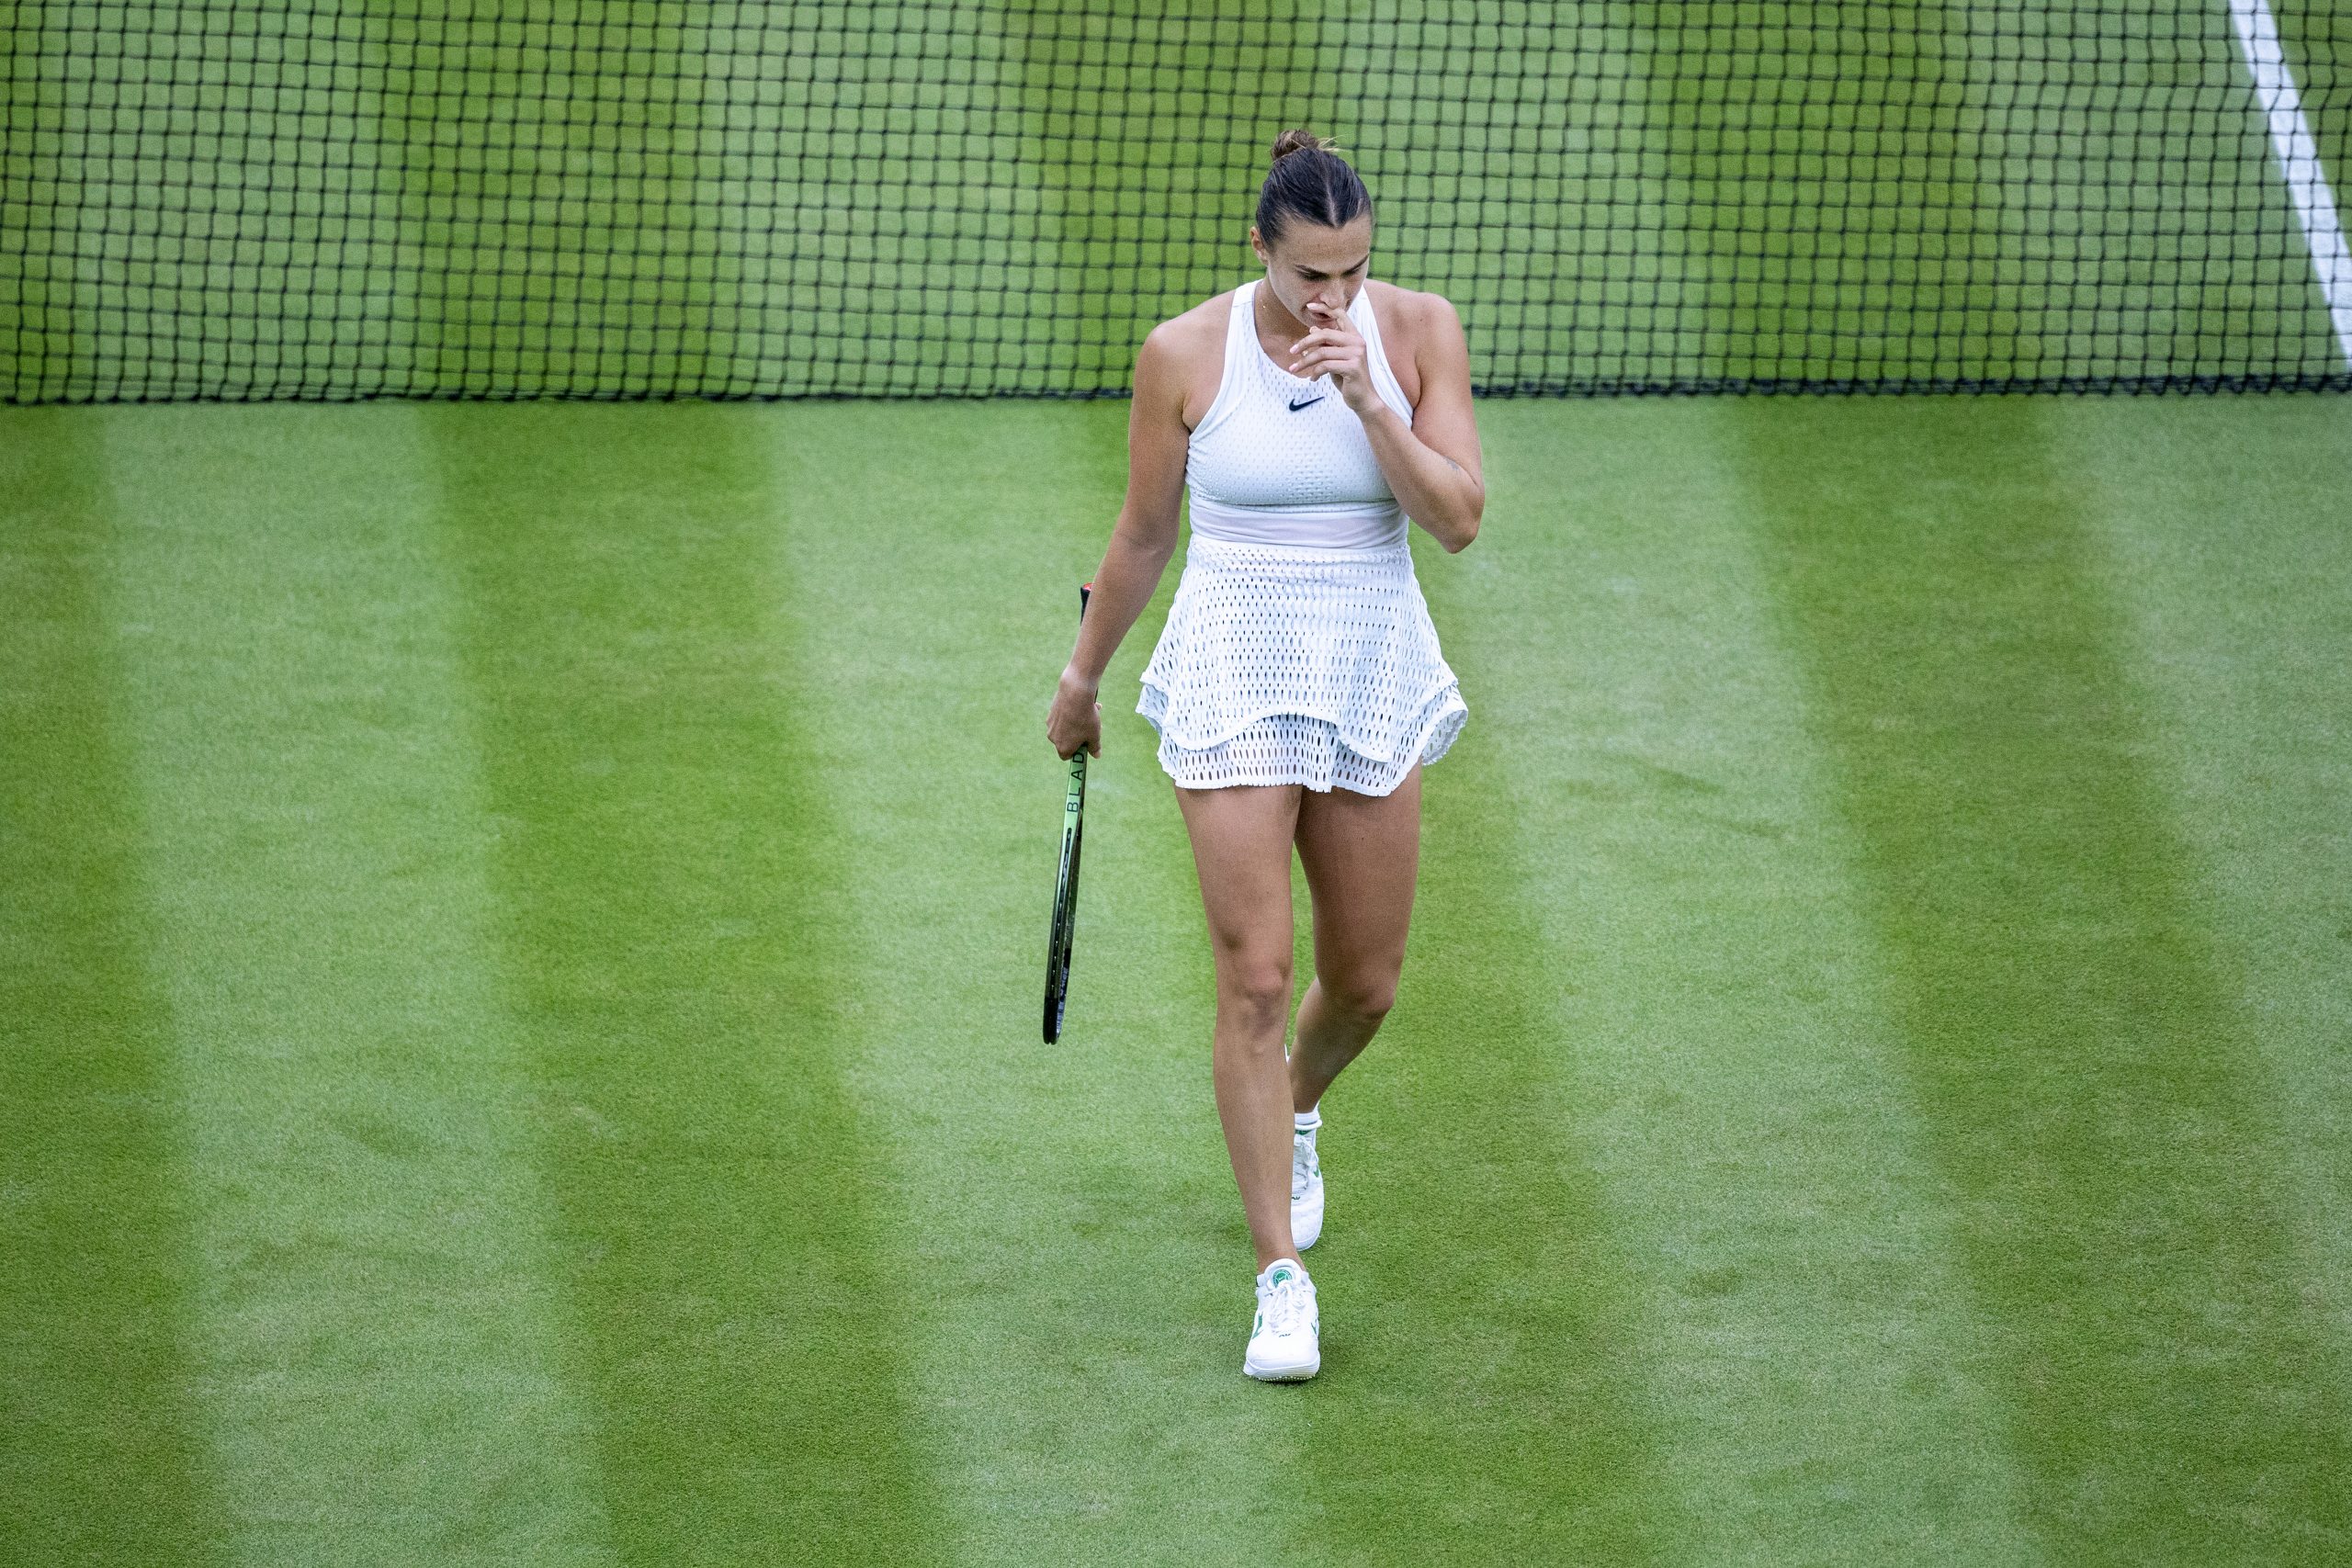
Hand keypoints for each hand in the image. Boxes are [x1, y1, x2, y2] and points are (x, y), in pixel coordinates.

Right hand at [1047, 668, 1101, 758]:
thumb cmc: (1086, 718)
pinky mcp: (1051, 712)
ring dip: (1077, 723)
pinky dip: (1071, 713)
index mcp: (1063, 747)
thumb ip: (1094, 747)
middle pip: (1067, 740)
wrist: (1075, 694)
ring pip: (1066, 727)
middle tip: (1092, 728)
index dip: (1077, 752)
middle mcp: (1053, 738)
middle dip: (1079, 736)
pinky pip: (1062, 716)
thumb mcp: (1095, 735)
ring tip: (1092, 712)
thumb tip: (1096, 755)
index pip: (1067, 756)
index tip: (1086, 745)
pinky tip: (1083, 704)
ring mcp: (1050, 725)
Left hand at [1288, 299, 1377, 414]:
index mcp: (1354, 336)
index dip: (1324, 308)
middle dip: (1305, 342)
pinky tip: (1312, 379)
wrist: (1363, 399)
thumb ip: (1327, 345)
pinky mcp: (1353, 367)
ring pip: (1322, 352)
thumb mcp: (1335, 359)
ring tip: (1295, 369)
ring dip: (1305, 361)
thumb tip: (1312, 330)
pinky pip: (1326, 366)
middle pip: (1325, 333)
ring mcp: (1356, 354)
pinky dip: (1315, 372)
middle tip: (1291, 351)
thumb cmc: (1348, 379)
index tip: (1309, 306)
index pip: (1340, 314)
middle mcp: (1357, 342)